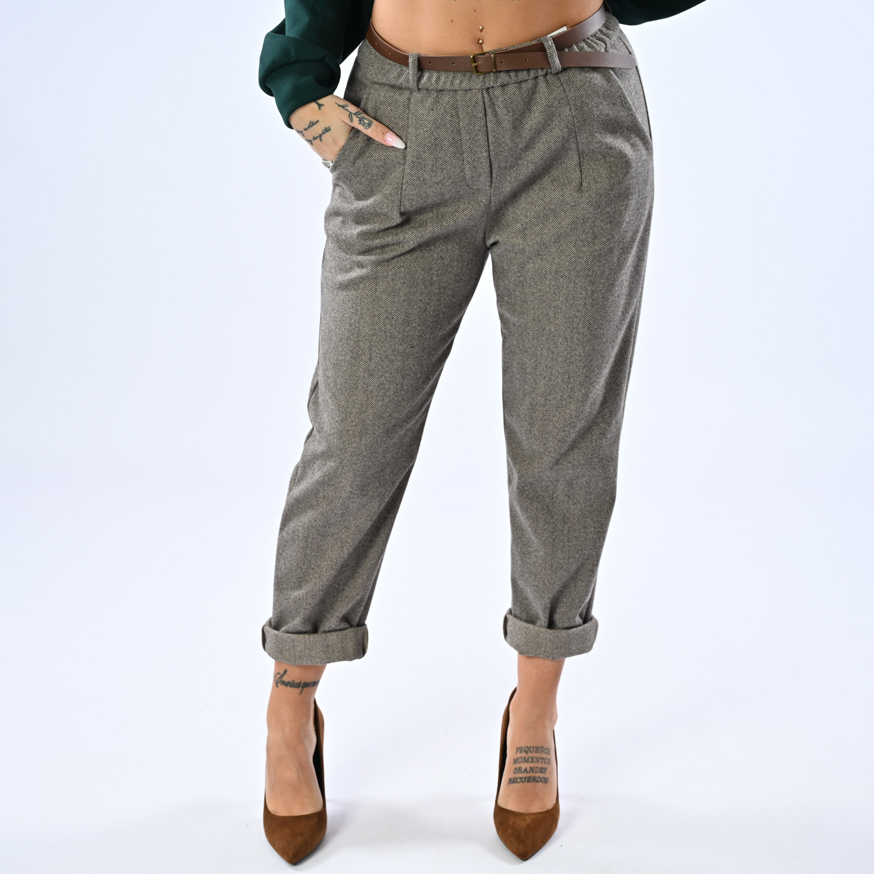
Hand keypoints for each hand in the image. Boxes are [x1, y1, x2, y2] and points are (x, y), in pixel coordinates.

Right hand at [290, 96, 404, 161]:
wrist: (298, 99)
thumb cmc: (325, 105)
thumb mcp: (353, 115)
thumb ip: (375, 129)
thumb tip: (398, 144)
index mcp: (341, 152)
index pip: (364, 163)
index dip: (374, 161)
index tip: (386, 161)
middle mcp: (331, 158)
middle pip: (354, 163)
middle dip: (364, 160)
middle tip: (380, 156)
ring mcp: (323, 155)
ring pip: (344, 159)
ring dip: (353, 155)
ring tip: (365, 149)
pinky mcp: (318, 149)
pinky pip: (334, 155)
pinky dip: (342, 151)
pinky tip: (347, 142)